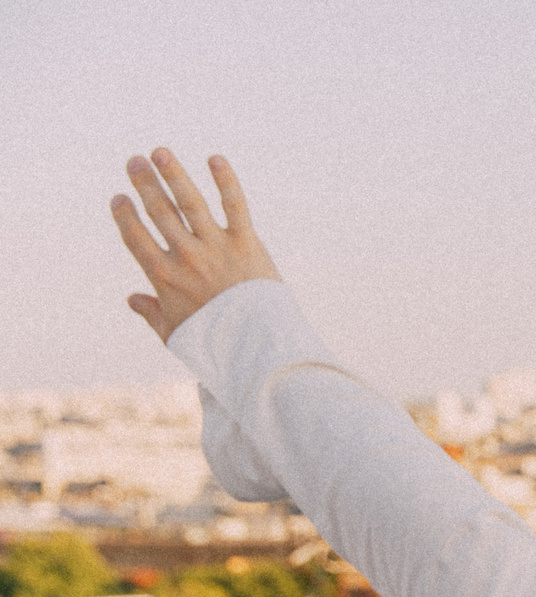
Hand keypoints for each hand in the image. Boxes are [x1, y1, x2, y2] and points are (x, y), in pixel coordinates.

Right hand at [111, 151, 281, 343]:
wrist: (261, 349)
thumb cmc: (217, 344)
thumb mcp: (178, 335)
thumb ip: (152, 314)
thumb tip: (132, 300)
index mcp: (165, 278)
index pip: (136, 238)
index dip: (125, 216)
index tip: (119, 198)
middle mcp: (187, 257)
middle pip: (159, 212)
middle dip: (145, 184)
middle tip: (135, 161)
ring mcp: (217, 248)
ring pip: (190, 202)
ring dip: (174, 174)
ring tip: (160, 153)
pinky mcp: (247, 243)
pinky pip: (235, 206)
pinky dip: (226, 181)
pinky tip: (215, 159)